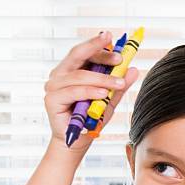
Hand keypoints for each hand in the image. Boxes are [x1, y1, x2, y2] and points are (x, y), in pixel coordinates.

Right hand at [43, 31, 138, 152]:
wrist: (78, 141)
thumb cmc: (91, 119)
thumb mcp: (109, 100)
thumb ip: (119, 85)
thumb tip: (133, 69)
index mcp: (72, 69)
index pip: (86, 52)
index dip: (100, 46)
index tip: (117, 43)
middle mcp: (60, 74)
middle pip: (78, 54)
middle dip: (98, 50)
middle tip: (118, 54)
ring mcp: (54, 86)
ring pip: (80, 75)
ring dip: (102, 78)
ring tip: (118, 83)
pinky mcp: (51, 100)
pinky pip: (74, 91)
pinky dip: (90, 91)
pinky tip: (102, 93)